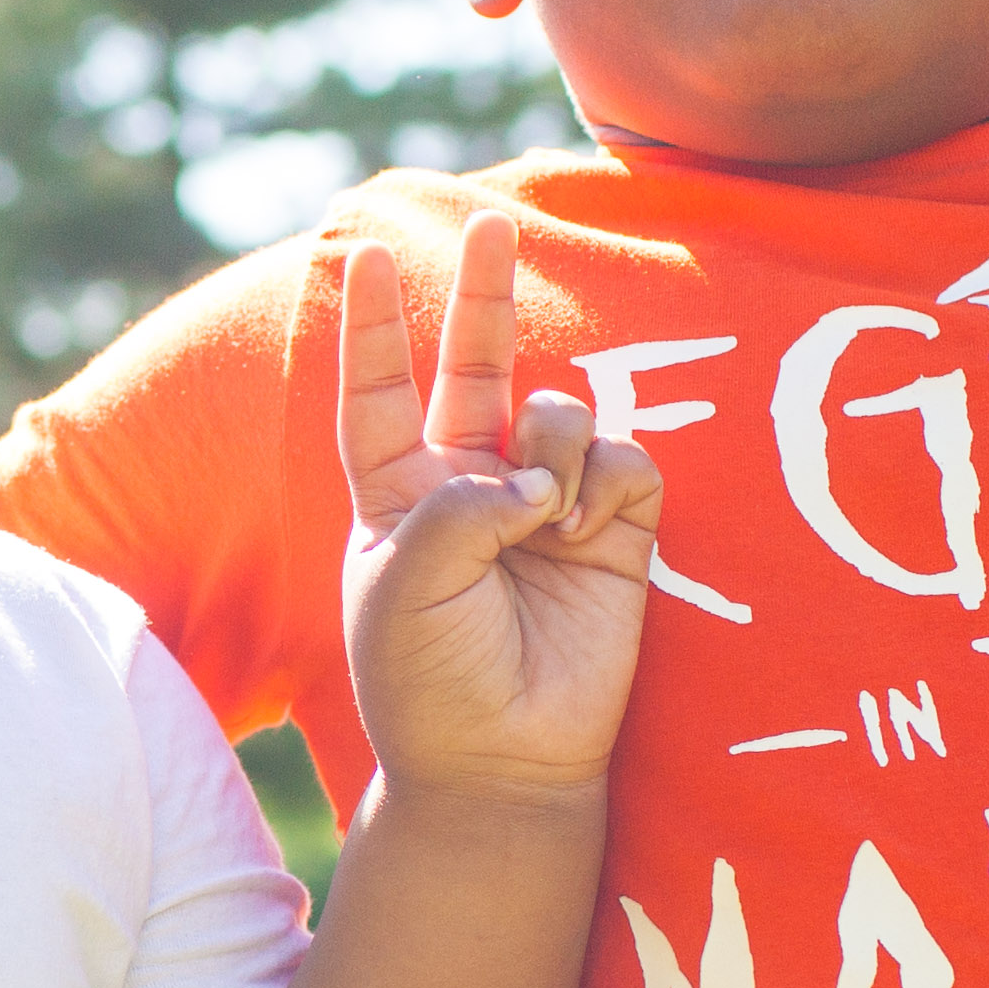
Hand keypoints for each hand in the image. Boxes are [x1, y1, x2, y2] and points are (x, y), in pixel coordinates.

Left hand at [338, 211, 662, 804]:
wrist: (501, 762)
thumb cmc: (429, 680)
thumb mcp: (404, 583)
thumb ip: (460, 506)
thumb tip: (540, 476)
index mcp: (398, 495)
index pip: (379, 393)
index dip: (373, 326)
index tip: (362, 252)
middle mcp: (472, 488)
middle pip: (476, 367)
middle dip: (485, 296)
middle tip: (492, 225)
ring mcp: (546, 507)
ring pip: (562, 412)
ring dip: (555, 441)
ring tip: (545, 511)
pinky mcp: (615, 533)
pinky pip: (626, 462)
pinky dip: (606, 483)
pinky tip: (584, 532)